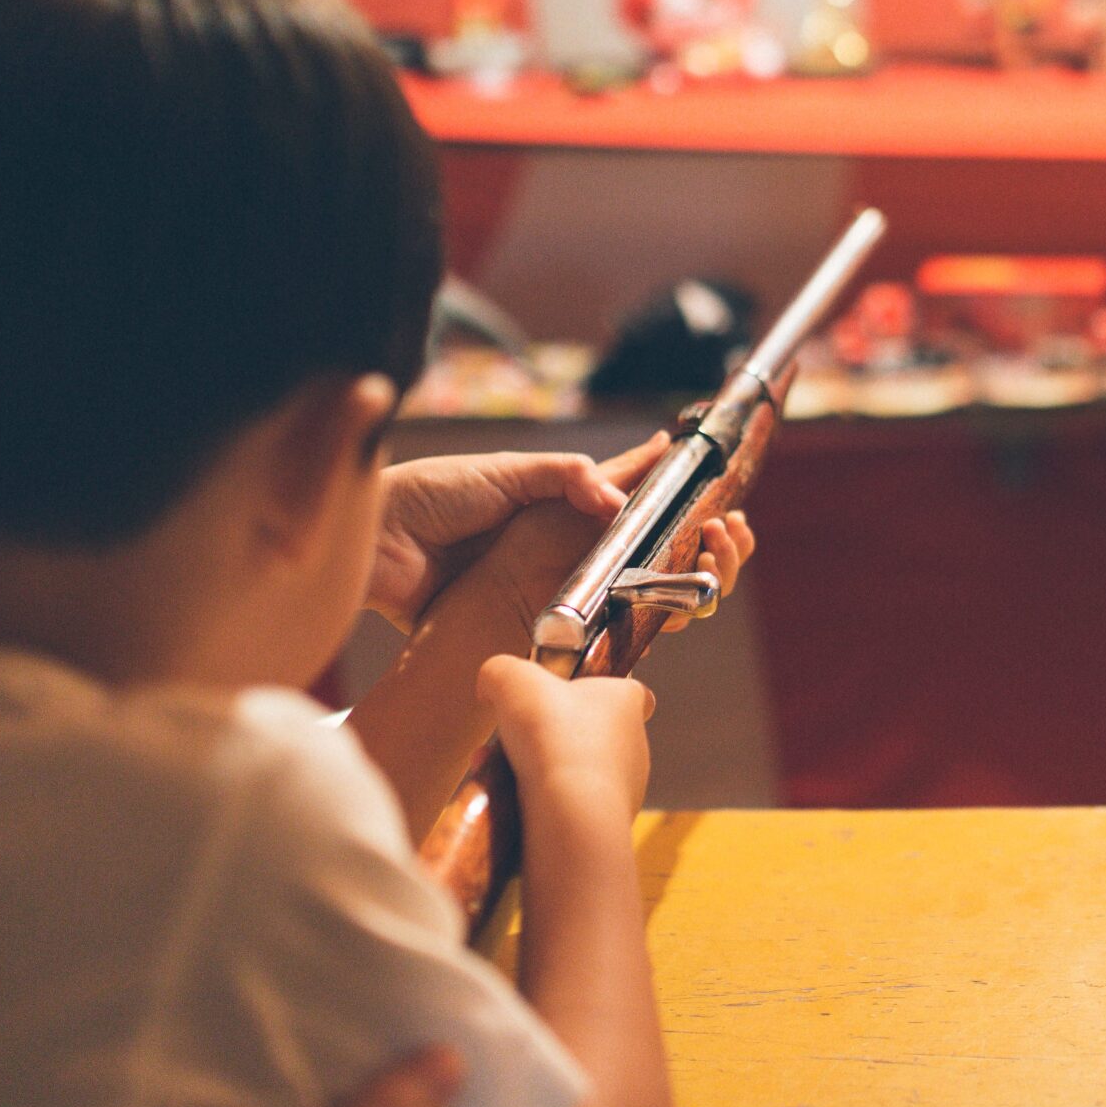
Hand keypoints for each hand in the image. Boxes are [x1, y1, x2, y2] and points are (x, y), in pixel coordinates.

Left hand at [405, 435, 755, 641]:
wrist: (375, 546)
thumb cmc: (429, 496)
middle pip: (652, 545)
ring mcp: (557, 587)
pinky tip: (677, 614)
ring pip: (640, 590)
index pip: (631, 489)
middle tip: (730, 530)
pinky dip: (644, 625)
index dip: (675, 483)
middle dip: (702, 537)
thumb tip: (618, 502)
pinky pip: (601, 633)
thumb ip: (560, 478)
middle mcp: (566, 544)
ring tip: (714, 562)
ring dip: (688, 577)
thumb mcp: (500, 473)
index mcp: (559, 499)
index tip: (719, 474)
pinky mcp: (538, 627)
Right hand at [478, 655, 653, 821]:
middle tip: (511, 736)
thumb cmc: (553, 737)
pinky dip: (535, 801)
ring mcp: (622, 786)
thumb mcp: (512, 679)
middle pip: (585, 731)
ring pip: (571, 771)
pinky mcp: (603, 821)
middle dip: (541, 734)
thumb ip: (500, 671)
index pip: (624, 689)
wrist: (569, 813)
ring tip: (495, 768)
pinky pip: (566, 805)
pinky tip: (504, 798)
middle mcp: (633, 744)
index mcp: (626, 702)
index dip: (592, 689)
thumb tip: (491, 685)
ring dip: (531, 769)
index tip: (562, 695)